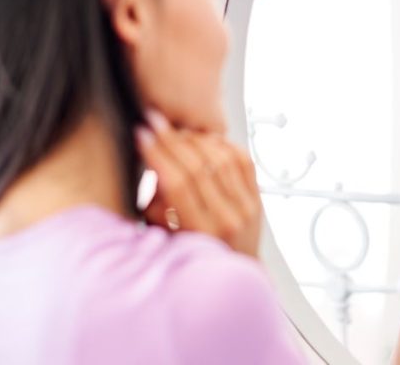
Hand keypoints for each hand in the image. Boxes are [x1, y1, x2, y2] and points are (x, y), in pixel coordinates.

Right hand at [135, 109, 262, 257]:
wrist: (235, 278)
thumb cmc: (195, 261)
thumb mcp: (167, 241)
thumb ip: (159, 208)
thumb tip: (152, 169)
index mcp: (202, 232)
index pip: (178, 183)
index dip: (157, 154)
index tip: (141, 135)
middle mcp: (228, 218)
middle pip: (198, 166)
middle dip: (171, 138)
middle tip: (154, 120)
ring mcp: (247, 208)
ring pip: (221, 158)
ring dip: (196, 138)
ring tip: (177, 128)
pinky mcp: (258, 199)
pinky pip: (243, 161)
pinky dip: (223, 144)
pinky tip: (207, 138)